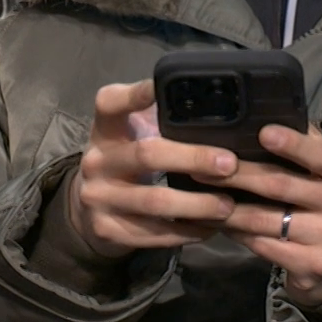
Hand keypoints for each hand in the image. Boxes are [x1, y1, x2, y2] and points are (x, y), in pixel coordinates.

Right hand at [64, 80, 239, 257]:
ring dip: (197, 204)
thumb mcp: (133, 133)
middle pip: (147, 154)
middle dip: (193, 159)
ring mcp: (98, 197)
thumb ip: (160, 117)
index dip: (136, 94)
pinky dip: (186, 232)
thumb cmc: (127, 159)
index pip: (111, 103)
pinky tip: (210, 227)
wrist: (90, 206)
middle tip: (230, 164)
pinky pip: (153, 234)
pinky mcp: (106, 229)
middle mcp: (96, 160)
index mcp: (106, 129)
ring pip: (154, 202)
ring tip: (228, 205)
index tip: (161, 87)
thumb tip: (214, 103)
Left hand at [219, 124, 321, 306]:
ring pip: (264, 219)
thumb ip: (307, 145)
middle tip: (202, 165)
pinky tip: (216, 223)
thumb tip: (269, 114)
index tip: (263, 132)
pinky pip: (262, 245)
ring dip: (226, 208)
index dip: (292, 144)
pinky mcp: (312, 266)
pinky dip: (235, 233)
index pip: (321, 155)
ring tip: (199, 196)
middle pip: (281, 185)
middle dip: (237, 174)